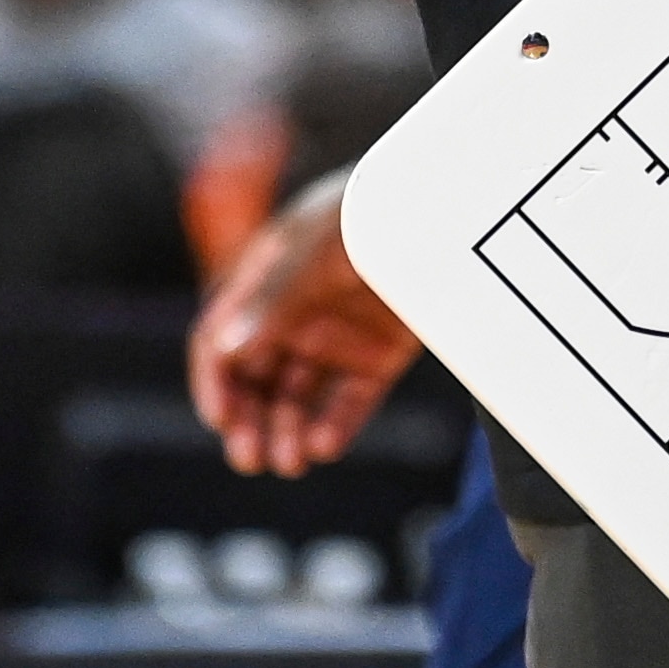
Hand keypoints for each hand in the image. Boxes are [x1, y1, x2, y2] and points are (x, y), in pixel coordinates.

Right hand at [186, 175, 420, 478]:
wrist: (451, 206)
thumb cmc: (375, 209)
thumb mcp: (319, 248)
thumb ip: (275, 298)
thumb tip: (225, 349)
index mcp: (266, 278)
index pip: (222, 335)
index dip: (216, 379)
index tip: (221, 418)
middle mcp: (296, 311)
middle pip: (256, 376)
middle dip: (249, 419)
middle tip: (250, 458)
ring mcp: (338, 335)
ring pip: (298, 396)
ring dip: (286, 430)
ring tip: (291, 461)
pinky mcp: (380, 355)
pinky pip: (349, 400)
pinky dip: (334, 425)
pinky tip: (325, 446)